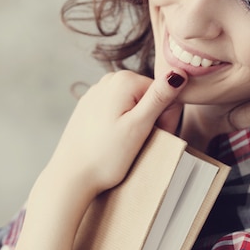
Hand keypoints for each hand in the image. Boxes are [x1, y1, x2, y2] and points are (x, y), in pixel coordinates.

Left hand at [46, 68, 187, 196]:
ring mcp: (97, 92)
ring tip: (127, 143)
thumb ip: (160, 96)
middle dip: (152, 118)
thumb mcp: (139, 125)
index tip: (155, 134)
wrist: (70, 178)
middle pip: (149, 95)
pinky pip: (118, 109)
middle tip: (141, 141)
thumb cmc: (106, 156)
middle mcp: (109, 79)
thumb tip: (179, 70)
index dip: (166, 116)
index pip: (165, 92)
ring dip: (138, 122)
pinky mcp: (89, 107)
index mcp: (125, 79)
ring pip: (134, 103)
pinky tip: (113, 140)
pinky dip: (121, 124)